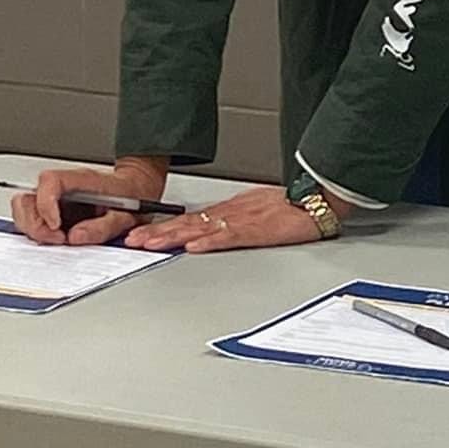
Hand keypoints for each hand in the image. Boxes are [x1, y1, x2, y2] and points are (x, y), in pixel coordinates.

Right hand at [9, 158, 167, 247]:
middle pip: (28, 197)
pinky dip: (35, 231)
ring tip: (57, 241)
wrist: (136, 192)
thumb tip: (75, 237)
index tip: (55, 226)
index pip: (49, 181)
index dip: (46, 204)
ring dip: (32, 228)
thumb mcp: (125, 215)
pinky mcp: (51, 210)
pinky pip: (30, 218)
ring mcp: (53, 197)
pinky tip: (54, 239)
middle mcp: (61, 186)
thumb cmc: (130, 199)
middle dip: (35, 224)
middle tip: (57, 240)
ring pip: (23, 208)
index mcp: (79, 179)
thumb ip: (102, 227)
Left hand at [126, 184, 349, 255]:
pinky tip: (193, 247)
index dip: (161, 227)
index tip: (139, 234)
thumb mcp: (254, 213)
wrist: (315, 200)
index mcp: (228, 211)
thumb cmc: (290, 208)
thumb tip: (210, 234)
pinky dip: (209, 242)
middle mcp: (229, 213)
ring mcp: (241, 220)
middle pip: (186, 223)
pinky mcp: (257, 230)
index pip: (188, 220)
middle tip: (132, 240)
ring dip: (173, 237)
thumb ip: (232, 223)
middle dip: (157, 232)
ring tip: (150, 243)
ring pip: (200, 229)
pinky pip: (228, 237)